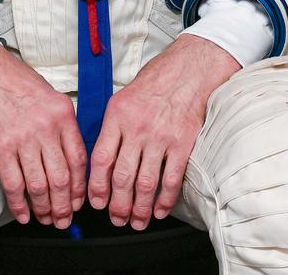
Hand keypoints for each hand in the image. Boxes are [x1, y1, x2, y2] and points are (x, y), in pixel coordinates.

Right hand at [0, 40, 86, 227]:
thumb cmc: (19, 83)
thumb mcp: (53, 98)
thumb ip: (63, 126)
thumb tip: (71, 157)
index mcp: (63, 116)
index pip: (79, 159)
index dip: (80, 186)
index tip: (80, 201)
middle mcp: (46, 128)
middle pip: (61, 177)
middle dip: (65, 204)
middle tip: (65, 219)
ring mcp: (23, 138)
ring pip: (39, 184)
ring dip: (44, 207)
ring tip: (47, 220)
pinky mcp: (0, 146)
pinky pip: (13, 183)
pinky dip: (19, 203)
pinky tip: (23, 214)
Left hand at [87, 33, 240, 227]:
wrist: (192, 67)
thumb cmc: (158, 80)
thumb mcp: (124, 97)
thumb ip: (112, 127)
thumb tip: (103, 159)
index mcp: (117, 116)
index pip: (100, 160)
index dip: (96, 187)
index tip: (96, 202)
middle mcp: (137, 128)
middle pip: (122, 177)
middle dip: (117, 205)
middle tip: (117, 219)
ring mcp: (161, 136)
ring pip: (145, 182)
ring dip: (139, 207)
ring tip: (137, 220)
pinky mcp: (183, 141)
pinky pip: (171, 178)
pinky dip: (165, 199)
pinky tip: (161, 210)